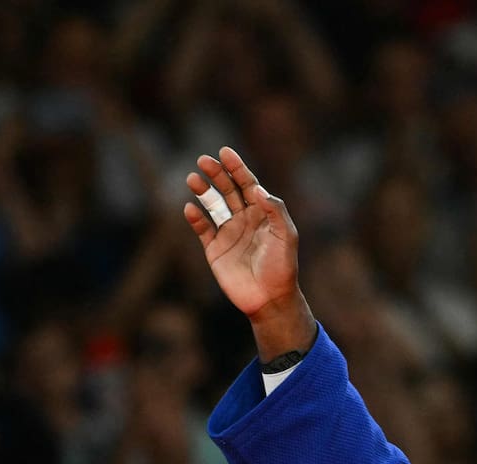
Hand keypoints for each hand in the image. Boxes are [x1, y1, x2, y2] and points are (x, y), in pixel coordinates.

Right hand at [181, 147, 301, 323]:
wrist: (270, 298)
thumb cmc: (283, 267)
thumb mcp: (286, 236)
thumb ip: (275, 210)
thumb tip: (256, 188)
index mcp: (262, 213)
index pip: (248, 184)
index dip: (237, 167)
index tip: (225, 152)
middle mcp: (244, 219)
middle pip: (227, 189)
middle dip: (216, 174)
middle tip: (203, 160)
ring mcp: (228, 233)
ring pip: (212, 205)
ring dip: (202, 191)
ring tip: (192, 178)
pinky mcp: (215, 249)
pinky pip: (202, 229)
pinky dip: (195, 218)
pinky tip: (190, 209)